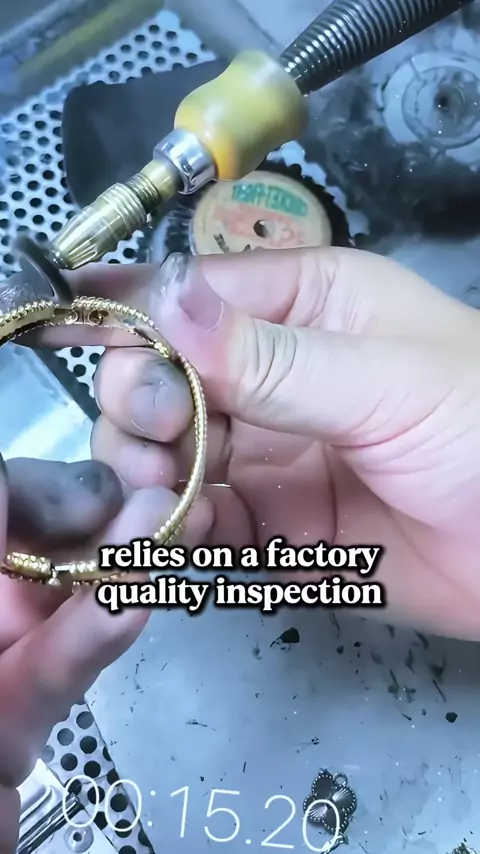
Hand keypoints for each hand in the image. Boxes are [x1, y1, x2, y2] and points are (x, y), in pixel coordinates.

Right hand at [47, 247, 479, 643]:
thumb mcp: (391, 381)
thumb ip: (275, 358)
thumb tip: (168, 302)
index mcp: (310, 307)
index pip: (200, 297)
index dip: (141, 317)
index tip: (89, 343)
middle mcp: (280, 375)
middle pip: (172, 378)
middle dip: (145, 404)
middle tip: (152, 436)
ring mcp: (277, 453)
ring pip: (178, 453)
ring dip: (152, 472)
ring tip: (158, 497)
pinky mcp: (280, 526)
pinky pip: (209, 521)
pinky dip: (181, 528)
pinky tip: (175, 535)